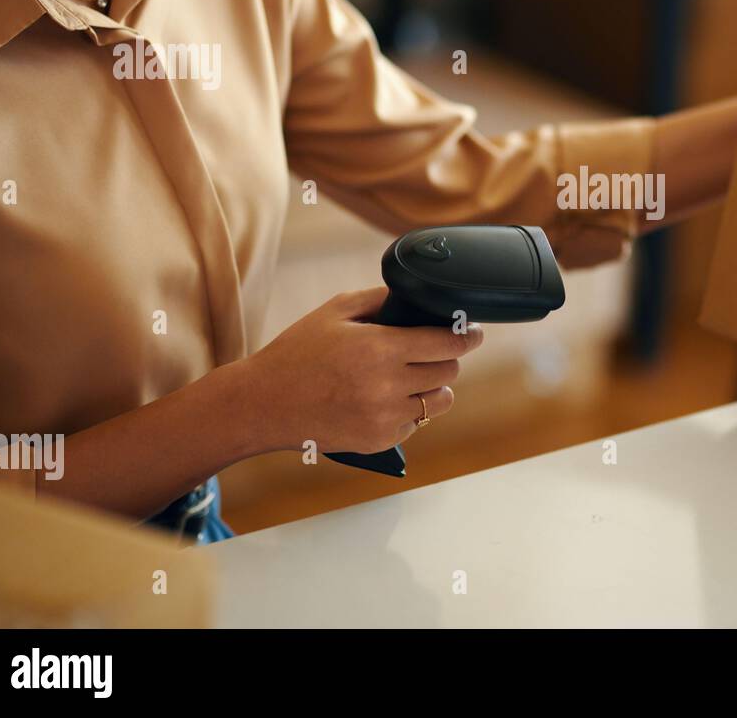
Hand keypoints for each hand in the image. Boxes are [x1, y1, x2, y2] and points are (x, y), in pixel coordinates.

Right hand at [237, 287, 483, 453]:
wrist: (264, 404)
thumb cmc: (298, 352)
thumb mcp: (337, 311)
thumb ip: (382, 299)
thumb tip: (420, 295)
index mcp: (380, 349)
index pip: (447, 343)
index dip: (466, 336)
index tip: (473, 331)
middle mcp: (387, 386)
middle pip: (448, 371)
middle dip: (446, 358)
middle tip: (435, 350)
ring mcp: (384, 418)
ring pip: (439, 402)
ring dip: (435, 387)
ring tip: (416, 376)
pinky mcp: (379, 441)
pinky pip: (416, 423)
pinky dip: (410, 410)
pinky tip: (388, 398)